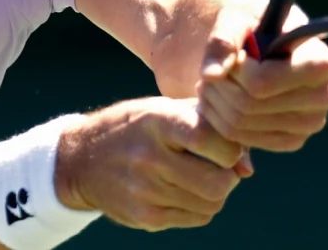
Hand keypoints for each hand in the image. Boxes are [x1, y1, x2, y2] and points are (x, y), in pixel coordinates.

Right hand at [54, 96, 250, 230]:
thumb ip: (207, 125)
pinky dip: (199, 206)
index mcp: (156, 121)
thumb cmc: (134, 127)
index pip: (210, 137)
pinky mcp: (145, 217)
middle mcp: (149, 156)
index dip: (228, 145)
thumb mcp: (162, 109)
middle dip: (228, 175)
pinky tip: (183, 189)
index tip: (222, 144)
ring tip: (199, 176)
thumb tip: (247, 168)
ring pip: (212, 203)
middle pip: (218, 181)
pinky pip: (196, 218)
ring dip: (215, 192)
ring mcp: (145, 190)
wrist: (81, 159)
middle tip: (217, 166)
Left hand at [197, 0, 327, 152]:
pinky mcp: (292, 140)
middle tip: (210, 71)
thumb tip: (211, 75)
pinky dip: (220, 120)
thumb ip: (222, 39)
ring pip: (241, 124)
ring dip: (215, 102)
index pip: (261, 82)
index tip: (230, 54)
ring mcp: (310, 123)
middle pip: (248, 104)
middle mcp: (324, 96)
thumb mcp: (235, 16)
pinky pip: (243, 139)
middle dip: (219, 86)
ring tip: (211, 82)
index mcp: (319, 62)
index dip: (235, 69)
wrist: (259, 41)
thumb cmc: (251, 22)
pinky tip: (219, 99)